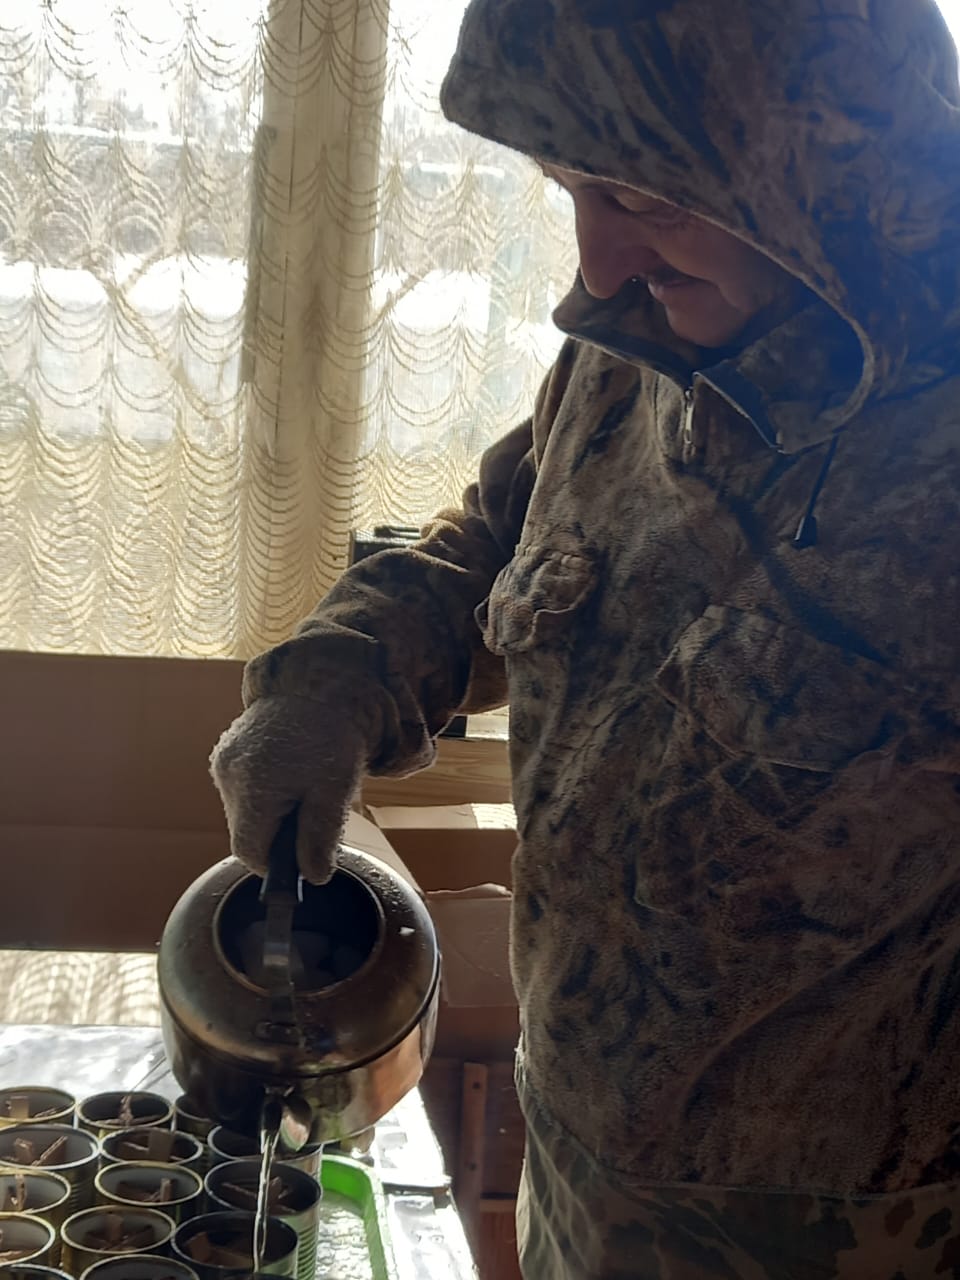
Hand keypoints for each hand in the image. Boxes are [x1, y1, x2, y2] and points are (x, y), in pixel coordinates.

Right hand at [210, 694, 367, 883]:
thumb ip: (320, 837)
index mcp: (253, 789)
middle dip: (278, 831)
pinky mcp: (226, 749)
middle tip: (312, 807)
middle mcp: (229, 775)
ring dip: (271, 809)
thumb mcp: (335, 790)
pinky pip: (242, 786)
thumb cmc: (331, 734)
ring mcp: (223, 760)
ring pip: (243, 810)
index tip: (303, 852)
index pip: (251, 853)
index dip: (278, 862)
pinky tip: (290, 768)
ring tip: (303, 782)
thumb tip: (314, 876)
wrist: (320, 683)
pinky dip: (264, 788)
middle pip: (246, 831)